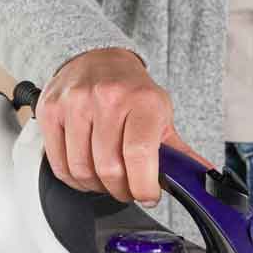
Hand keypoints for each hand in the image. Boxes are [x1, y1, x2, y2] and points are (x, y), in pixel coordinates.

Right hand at [35, 46, 212, 205]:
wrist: (99, 58)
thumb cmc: (132, 90)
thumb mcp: (161, 114)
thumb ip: (178, 152)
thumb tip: (201, 177)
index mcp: (143, 100)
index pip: (140, 154)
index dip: (143, 185)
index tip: (148, 194)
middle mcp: (108, 98)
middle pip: (109, 168)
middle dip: (121, 190)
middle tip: (128, 189)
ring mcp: (76, 103)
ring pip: (81, 170)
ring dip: (96, 186)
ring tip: (106, 179)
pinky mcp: (51, 111)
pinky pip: (58, 164)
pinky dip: (73, 179)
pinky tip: (86, 171)